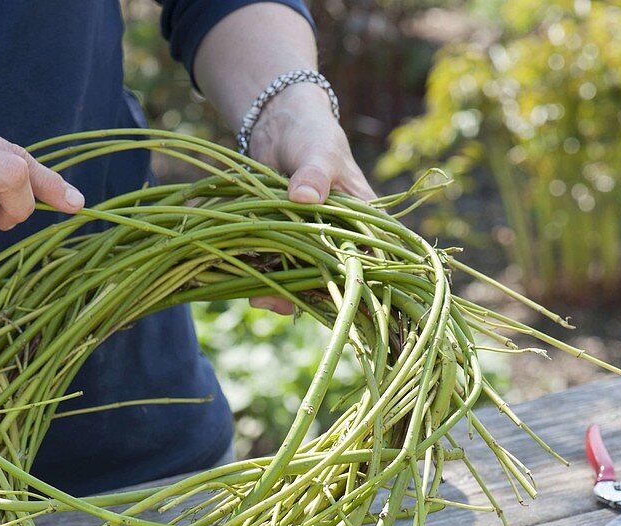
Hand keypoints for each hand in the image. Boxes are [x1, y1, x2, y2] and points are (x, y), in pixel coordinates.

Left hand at [246, 85, 375, 314]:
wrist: (279, 127)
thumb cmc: (312, 135)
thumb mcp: (318, 151)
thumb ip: (314, 173)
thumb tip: (303, 197)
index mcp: (365, 221)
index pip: (370, 259)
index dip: (358, 284)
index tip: (336, 299)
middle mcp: (341, 238)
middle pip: (333, 278)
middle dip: (311, 294)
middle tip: (283, 302)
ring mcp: (311, 242)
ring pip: (304, 278)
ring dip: (283, 291)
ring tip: (260, 299)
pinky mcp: (285, 242)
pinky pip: (279, 269)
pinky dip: (265, 279)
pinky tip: (250, 289)